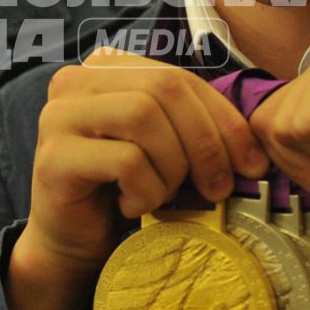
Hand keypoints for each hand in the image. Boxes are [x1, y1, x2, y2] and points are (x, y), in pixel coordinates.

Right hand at [11, 49, 265, 309]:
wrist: (73, 241)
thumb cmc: (123, 190)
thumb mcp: (166, 147)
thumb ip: (197, 127)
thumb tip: (255, 151)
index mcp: (105, 68)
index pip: (178, 77)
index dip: (223, 119)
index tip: (251, 163)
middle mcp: (74, 81)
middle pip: (163, 91)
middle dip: (204, 143)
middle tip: (218, 188)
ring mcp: (57, 117)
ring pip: (143, 118)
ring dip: (171, 168)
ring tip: (163, 195)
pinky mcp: (54, 158)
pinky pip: (125, 161)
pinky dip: (145, 191)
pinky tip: (133, 206)